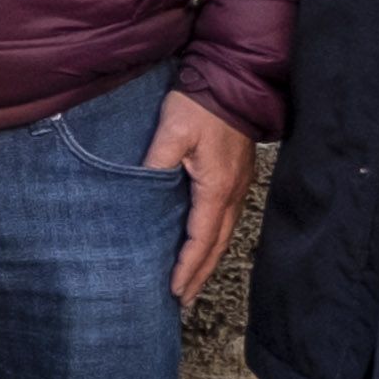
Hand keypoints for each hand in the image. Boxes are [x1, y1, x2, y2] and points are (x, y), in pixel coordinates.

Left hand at [143, 95, 260, 303]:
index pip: (201, 239)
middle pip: (216, 245)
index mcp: (215, 188)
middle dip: (199, 274)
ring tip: (191, 282)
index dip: (187, 267)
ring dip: (207, 260)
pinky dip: (214, 239)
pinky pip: (226, 218)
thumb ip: (155, 164)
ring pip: (223, 234)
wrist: (232, 78)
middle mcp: (232, 193)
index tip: (173, 290)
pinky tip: (203, 244)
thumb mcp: (171, 132)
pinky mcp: (236, 176)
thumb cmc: (200, 104)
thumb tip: (140, 190)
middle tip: (182, 299)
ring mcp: (238, 185)